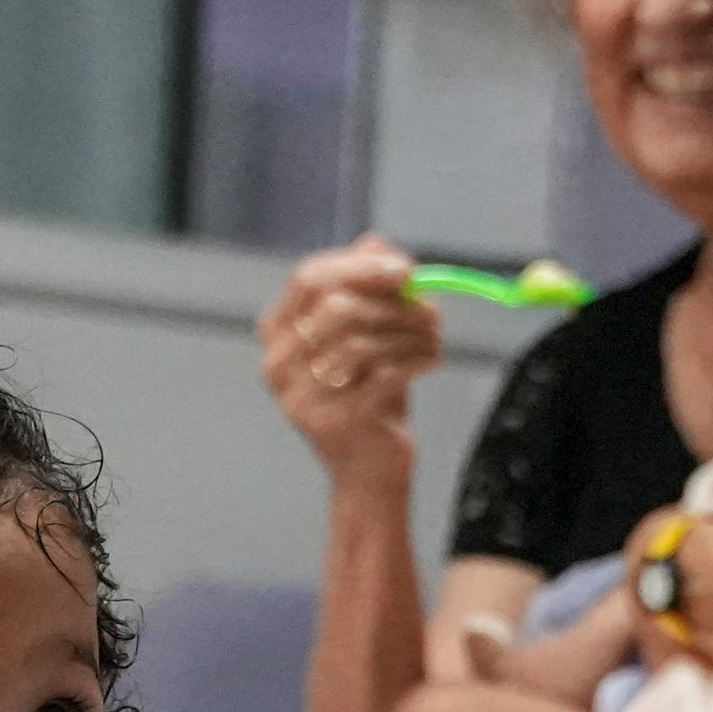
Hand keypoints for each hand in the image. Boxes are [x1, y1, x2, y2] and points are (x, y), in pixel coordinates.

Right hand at [258, 237, 438, 480]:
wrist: (369, 469)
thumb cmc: (367, 396)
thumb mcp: (366, 333)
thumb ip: (366, 286)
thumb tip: (377, 242)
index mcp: (278, 333)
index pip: (309, 278)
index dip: (359, 266)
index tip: (405, 267)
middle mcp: (278, 364)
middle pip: (337, 307)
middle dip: (394, 304)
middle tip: (430, 309)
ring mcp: (300, 397)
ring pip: (363, 341)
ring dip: (410, 333)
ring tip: (435, 337)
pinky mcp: (333, 423)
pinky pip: (383, 375)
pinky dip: (417, 361)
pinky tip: (432, 360)